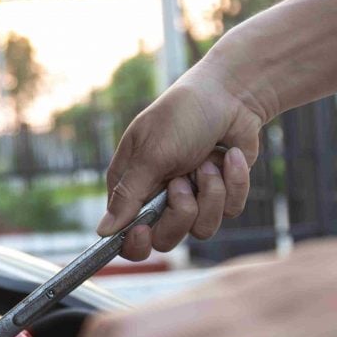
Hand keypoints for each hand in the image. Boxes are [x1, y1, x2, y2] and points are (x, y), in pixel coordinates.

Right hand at [99, 68, 263, 258]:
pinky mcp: (221, 195)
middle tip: (182, 183)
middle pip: (165, 240)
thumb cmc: (182, 115)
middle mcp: (159, 198)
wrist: (232, 94)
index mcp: (132, 187)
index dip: (134, 242)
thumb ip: (128, 195)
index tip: (144, 231)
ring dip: (211, 192)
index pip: (124, 235)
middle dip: (180, 213)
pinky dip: (234, 182)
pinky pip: (230, 211)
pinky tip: (230, 155)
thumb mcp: (151, 153)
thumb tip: (102, 232)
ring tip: (207, 160)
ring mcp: (192, 198)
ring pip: (202, 229)